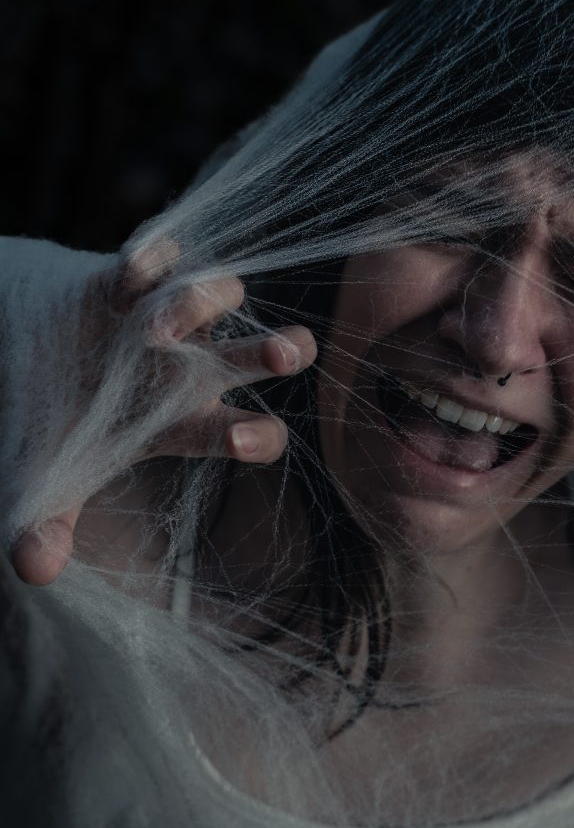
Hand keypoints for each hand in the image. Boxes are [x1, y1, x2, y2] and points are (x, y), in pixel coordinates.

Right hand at [11, 239, 316, 586]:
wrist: (46, 339)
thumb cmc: (69, 412)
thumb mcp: (58, 468)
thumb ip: (50, 516)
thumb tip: (32, 572)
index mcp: (187, 418)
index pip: (242, 432)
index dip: (253, 437)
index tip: (244, 438)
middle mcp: (197, 363)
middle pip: (256, 354)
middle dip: (272, 352)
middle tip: (287, 355)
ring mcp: (175, 313)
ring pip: (217, 294)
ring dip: (195, 306)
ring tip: (154, 329)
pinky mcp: (143, 271)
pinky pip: (162, 255)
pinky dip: (150, 260)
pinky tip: (130, 274)